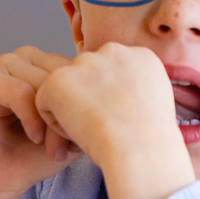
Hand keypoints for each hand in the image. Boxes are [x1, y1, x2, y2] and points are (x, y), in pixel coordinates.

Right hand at [0, 47, 78, 198]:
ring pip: (44, 84)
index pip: (79, 70)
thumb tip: (117, 97)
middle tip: (67, 147)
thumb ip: (92, 108)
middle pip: (63, 76)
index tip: (87, 139)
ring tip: (53, 147)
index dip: (87, 105)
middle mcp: (26, 57)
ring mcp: (3, 65)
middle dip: (69, 115)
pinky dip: (31, 118)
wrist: (0, 178)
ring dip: (51, 119)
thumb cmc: (36, 154)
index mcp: (49, 62)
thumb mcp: (74, 128)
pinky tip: (35, 137)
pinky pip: (20, 91)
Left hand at [34, 42, 193, 198]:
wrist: (141, 148)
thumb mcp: (156, 104)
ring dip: (72, 110)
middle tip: (101, 129)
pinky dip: (55, 123)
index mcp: (139, 55)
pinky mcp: (58, 79)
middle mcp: (111, 51)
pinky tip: (75, 134)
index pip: (111, 72)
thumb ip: (135, 88)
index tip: (119, 121)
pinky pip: (44, 101)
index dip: (109, 99)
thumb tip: (118, 95)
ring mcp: (83, 63)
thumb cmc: (151, 140)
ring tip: (90, 133)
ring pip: (65, 88)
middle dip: (88, 101)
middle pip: (86, 76)